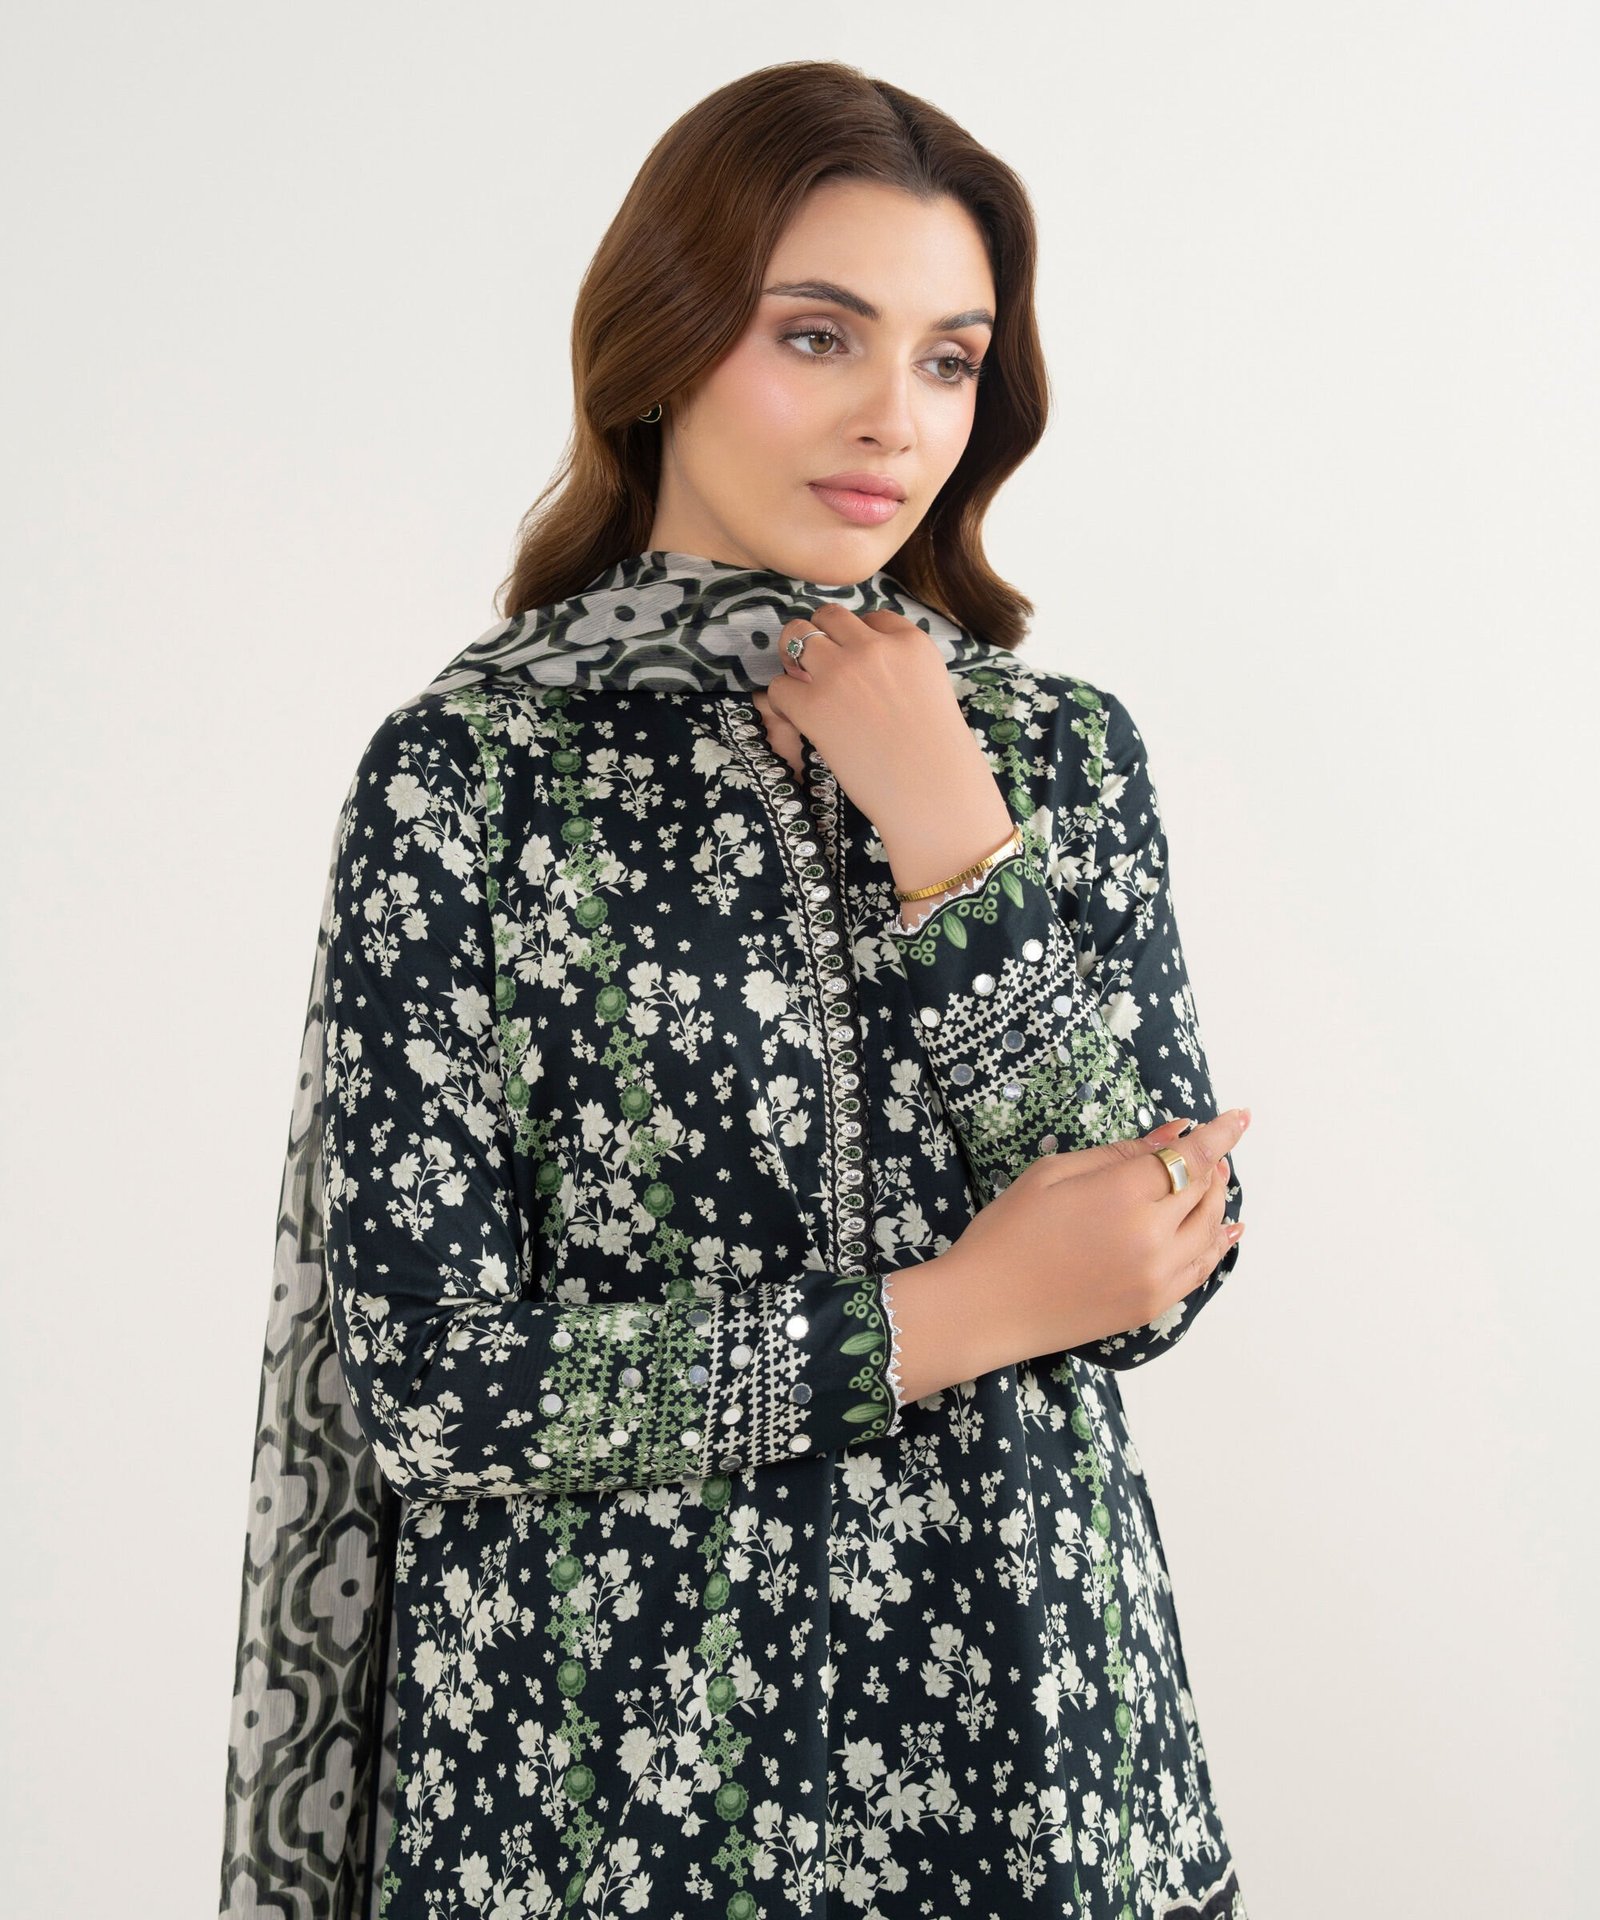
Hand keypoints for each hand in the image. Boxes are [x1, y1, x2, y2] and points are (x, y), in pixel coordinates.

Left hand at [753, 605, 1010, 869]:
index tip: (856, 663)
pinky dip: (784, 701)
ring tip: (802, 686)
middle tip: (817, 666)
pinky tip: (800, 720)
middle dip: (820, 637)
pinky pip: (779, 686)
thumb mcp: (931, 691)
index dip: (857, 639)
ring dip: (793, 657)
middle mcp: (873, 646)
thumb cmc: (938, 755)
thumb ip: (900, 669)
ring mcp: (841, 672)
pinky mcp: (813, 704)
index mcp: (911, 641)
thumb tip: (856, 670)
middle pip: (828, 616)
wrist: (933, 793)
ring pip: (796, 635)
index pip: (872, 617)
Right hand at [940, 1110, 1250, 1366]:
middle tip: (1210, 1149)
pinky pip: (1202, 1269)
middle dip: (1213, 1165)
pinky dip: (1218, 1244)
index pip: (1191, 1157)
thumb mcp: (1053, 1173)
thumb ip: (1120, 1154)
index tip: (1240, 1117)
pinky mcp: (1153, 1305)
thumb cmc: (1008, 1232)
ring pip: (1211, 1229)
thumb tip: (1174, 1134)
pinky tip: (1225, 1230)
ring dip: (1217, 1201)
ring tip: (1213, 1183)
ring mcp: (1157, 1276)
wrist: (986, 1308)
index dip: (1220, 1134)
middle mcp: (1152, 1237)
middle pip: (1205, 1191)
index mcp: (1123, 1195)